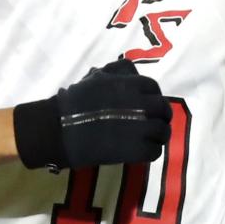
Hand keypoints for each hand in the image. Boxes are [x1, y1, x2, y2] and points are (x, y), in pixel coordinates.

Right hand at [14, 59, 171, 170]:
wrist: (60, 129)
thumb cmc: (75, 102)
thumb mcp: (96, 76)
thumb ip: (118, 71)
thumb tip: (133, 72)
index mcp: (130, 85)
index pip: (154, 88)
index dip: (153, 97)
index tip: (148, 105)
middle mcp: (140, 104)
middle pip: (164, 109)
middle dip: (161, 116)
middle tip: (152, 123)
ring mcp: (140, 128)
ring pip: (163, 131)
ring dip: (158, 135)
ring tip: (148, 139)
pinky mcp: (136, 150)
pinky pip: (155, 151)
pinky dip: (150, 151)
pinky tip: (140, 151)